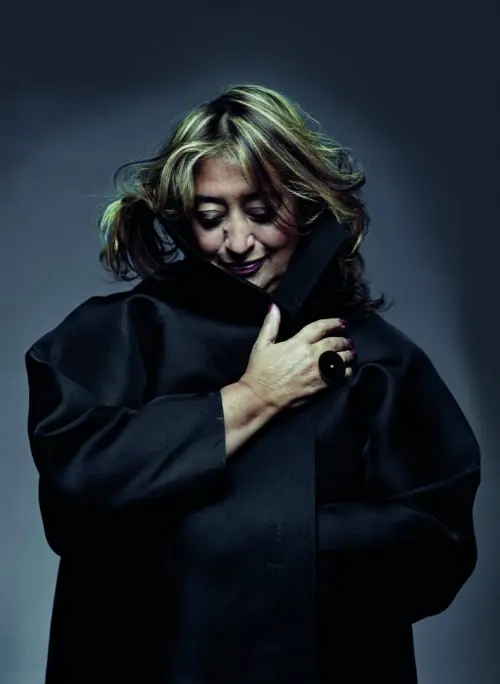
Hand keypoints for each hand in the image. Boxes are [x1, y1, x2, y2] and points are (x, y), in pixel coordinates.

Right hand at [240, 303, 354, 409]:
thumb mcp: (261, 346)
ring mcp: (318, 371)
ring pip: (340, 359)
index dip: (334, 323)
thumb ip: (271, 325)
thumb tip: (274, 307)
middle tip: (348, 340)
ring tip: (351, 354)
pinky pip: (340, 376)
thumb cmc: (259, 373)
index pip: (321, 328)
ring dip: (348, 355)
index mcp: (298, 343)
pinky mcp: (321, 386)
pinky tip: (348, 370)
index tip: (342, 323)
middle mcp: (311, 355)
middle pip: (334, 343)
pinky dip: (347, 371)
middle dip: (344, 340)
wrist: (261, 399)